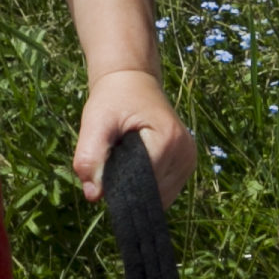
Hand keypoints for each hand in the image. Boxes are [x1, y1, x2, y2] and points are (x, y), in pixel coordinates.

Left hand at [73, 68, 195, 207]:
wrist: (133, 81)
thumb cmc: (113, 99)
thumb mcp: (95, 122)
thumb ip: (90, 158)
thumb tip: (94, 195)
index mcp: (168, 141)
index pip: (142, 185)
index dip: (118, 186)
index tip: (102, 176)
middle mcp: (185, 154)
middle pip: (153, 194)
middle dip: (129, 189)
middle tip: (111, 165)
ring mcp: (189, 161)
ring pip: (160, 196)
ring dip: (139, 189)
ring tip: (125, 161)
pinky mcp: (187, 164)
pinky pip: (165, 190)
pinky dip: (148, 186)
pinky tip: (136, 166)